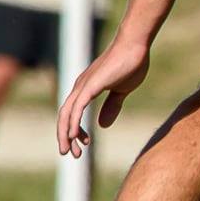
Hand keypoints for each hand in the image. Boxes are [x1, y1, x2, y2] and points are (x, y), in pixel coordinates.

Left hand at [57, 35, 150, 157]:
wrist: (135, 45)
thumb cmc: (131, 63)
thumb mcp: (123, 90)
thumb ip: (112, 106)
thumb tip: (103, 125)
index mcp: (86, 89)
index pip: (73, 113)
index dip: (75, 130)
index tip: (85, 144)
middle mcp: (80, 88)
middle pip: (65, 117)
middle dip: (66, 137)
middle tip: (73, 154)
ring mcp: (83, 86)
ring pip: (67, 115)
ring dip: (66, 134)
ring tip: (70, 151)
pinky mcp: (90, 86)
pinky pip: (76, 108)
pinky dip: (72, 123)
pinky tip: (73, 136)